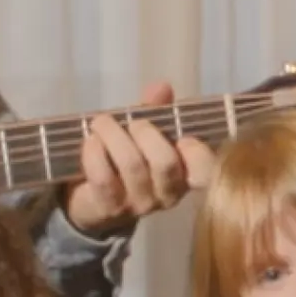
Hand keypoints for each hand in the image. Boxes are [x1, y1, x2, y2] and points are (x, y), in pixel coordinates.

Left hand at [66, 86, 218, 231]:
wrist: (91, 199)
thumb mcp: (144, 134)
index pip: (205, 172)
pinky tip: (90, 142)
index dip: (199, 154)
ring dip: (114, 135)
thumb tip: (162, 86)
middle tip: (132, 123)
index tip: (184, 137)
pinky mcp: (108, 209)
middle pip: (166, 162)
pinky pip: (103, 177)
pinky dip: (94, 152)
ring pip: (132, 165)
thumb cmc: (125, 160)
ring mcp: (138, 205)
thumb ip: (156, 112)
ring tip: (102, 123)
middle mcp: (166, 195)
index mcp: (183, 175)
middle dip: (145, 132)